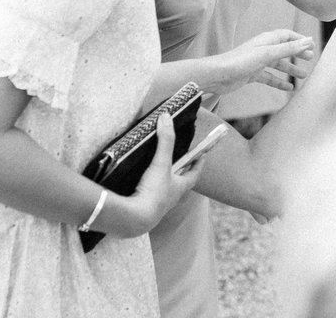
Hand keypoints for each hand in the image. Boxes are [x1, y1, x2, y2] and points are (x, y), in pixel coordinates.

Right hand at [107, 112, 204, 235]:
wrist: (133, 219)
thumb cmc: (153, 192)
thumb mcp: (161, 163)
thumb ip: (165, 140)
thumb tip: (166, 117)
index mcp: (180, 188)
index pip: (194, 174)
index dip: (198, 163)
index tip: (202, 154)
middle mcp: (171, 198)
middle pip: (180, 182)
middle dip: (180, 171)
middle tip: (178, 159)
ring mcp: (157, 206)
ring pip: (164, 190)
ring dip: (163, 180)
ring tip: (157, 169)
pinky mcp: (142, 209)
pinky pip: (148, 196)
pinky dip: (147, 189)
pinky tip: (139, 183)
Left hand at [211, 29, 316, 94]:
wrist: (218, 75)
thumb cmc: (241, 61)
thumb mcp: (267, 54)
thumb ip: (288, 49)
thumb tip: (308, 41)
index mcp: (267, 40)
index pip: (287, 36)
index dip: (299, 40)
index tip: (312, 45)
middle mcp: (263, 49)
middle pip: (284, 49)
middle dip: (297, 53)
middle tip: (310, 59)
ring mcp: (258, 62)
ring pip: (278, 65)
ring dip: (290, 69)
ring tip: (303, 76)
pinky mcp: (252, 74)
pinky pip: (270, 77)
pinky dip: (279, 82)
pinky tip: (288, 88)